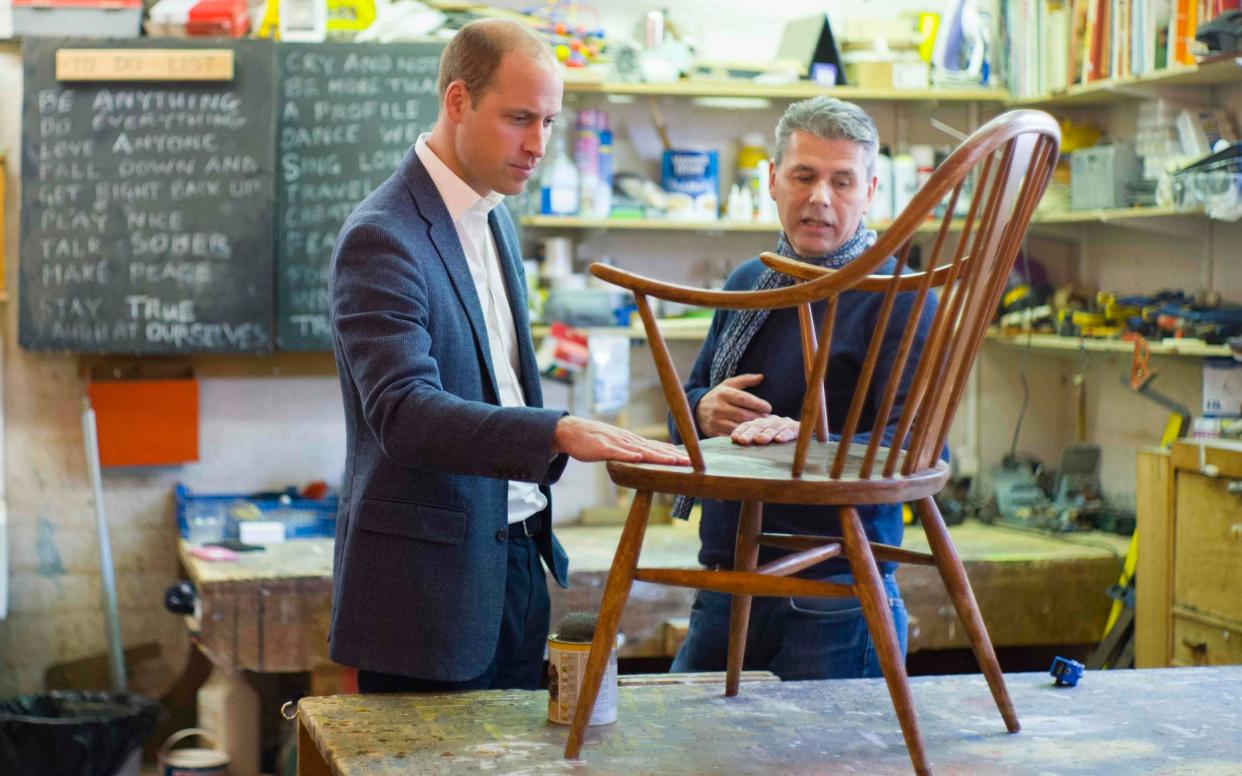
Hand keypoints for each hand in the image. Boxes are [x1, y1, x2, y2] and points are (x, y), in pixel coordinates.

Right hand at [552, 416, 690, 465]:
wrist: (571, 431)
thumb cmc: (595, 440)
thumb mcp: (617, 445)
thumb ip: (632, 451)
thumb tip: (648, 457)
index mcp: (632, 441)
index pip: (656, 447)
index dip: (673, 453)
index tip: (689, 459)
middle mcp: (628, 440)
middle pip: (653, 449)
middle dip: (672, 456)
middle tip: (690, 462)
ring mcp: (615, 443)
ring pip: (639, 450)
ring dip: (656, 455)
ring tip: (672, 460)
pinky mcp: (602, 448)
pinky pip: (616, 452)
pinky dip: (628, 455)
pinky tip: (638, 457)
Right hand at [695, 373, 772, 437]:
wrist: (696, 410)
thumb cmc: (718, 396)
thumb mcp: (728, 384)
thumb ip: (745, 380)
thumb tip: (761, 376)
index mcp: (723, 393)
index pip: (744, 399)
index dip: (758, 404)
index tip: (769, 408)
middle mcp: (718, 407)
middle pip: (743, 415)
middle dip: (758, 418)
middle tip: (769, 420)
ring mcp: (715, 421)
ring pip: (738, 427)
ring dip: (752, 428)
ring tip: (763, 428)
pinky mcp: (714, 433)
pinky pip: (732, 436)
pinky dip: (743, 435)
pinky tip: (751, 434)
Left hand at [731, 415, 799, 445]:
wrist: (805, 431)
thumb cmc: (779, 440)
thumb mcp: (764, 441)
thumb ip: (751, 442)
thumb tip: (735, 445)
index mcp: (761, 423)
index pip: (748, 425)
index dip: (741, 431)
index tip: (734, 438)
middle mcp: (771, 421)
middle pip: (759, 426)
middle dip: (750, 433)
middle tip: (743, 440)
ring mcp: (784, 424)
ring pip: (774, 427)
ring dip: (767, 433)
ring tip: (760, 439)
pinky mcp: (797, 428)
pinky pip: (791, 430)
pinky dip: (785, 434)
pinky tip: (780, 439)